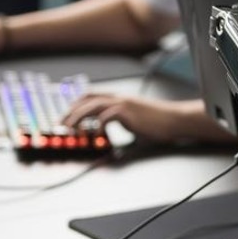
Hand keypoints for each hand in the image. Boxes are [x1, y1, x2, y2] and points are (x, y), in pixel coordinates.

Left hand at [62, 94, 229, 143]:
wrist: (176, 120)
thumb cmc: (160, 125)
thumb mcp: (137, 125)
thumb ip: (123, 128)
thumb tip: (113, 142)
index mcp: (120, 99)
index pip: (91, 96)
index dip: (76, 104)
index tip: (66, 115)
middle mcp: (119, 98)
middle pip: (87, 99)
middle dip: (70, 111)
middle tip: (61, 124)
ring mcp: (123, 103)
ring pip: (92, 105)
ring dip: (78, 117)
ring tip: (70, 129)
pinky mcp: (128, 112)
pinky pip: (106, 116)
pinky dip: (98, 125)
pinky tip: (97, 134)